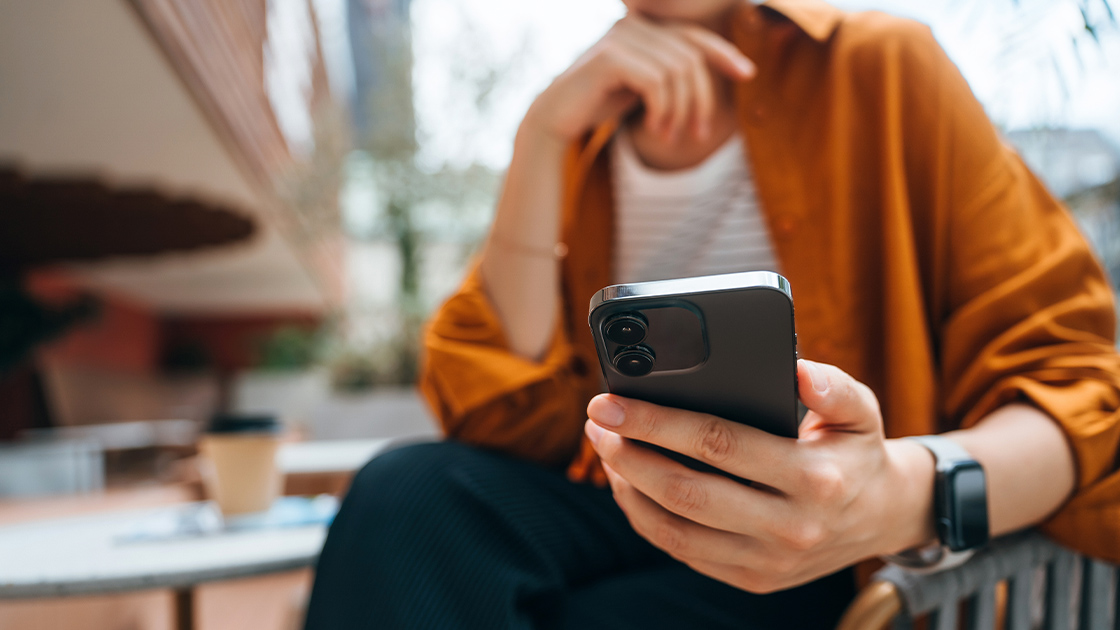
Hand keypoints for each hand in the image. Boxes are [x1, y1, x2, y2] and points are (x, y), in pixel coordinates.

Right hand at [525, 13, 754, 143]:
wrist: (555, 119)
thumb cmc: (599, 104)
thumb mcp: (644, 87)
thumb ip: (671, 75)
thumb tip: (713, 76)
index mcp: (643, 29)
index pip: (694, 36)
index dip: (724, 53)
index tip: (748, 74)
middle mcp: (633, 25)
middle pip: (691, 57)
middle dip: (701, 100)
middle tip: (696, 134)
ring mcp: (621, 37)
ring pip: (679, 71)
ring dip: (681, 110)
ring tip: (669, 136)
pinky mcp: (610, 56)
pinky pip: (657, 81)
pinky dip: (663, 109)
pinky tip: (654, 129)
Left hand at [584, 360, 935, 592]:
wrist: (883, 518)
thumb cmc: (856, 451)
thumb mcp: (861, 410)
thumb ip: (833, 386)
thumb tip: (796, 368)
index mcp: (813, 478)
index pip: (718, 444)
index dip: (657, 422)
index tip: (613, 401)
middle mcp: (789, 527)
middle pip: (685, 491)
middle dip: (628, 454)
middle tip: (598, 421)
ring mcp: (768, 561)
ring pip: (675, 529)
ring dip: (627, 488)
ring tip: (606, 448)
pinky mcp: (751, 579)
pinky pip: (682, 551)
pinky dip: (645, 518)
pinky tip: (629, 484)